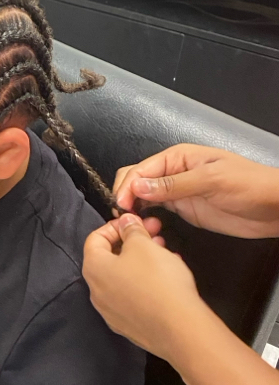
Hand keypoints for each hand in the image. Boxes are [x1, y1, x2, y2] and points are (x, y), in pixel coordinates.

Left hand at [83, 214, 206, 361]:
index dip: (115, 225)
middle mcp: (96, 292)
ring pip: (123, 278)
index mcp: (93, 269)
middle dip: (133, 242)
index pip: (95, 238)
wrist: (179, 329)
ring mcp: (111, 313)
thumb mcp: (144, 245)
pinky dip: (146, 282)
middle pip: (110, 258)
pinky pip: (133, 297)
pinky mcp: (129, 327)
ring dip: (141, 261)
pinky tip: (168, 277)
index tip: (135, 221)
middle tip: (155, 232)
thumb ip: (131, 229)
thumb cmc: (157, 280)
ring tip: (166, 252)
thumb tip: (125, 222)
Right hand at [114, 144, 278, 238]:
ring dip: (134, 208)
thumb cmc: (249, 185)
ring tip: (130, 224)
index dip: (128, 186)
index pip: (142, 169)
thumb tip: (139, 186)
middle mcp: (173, 173)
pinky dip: (146, 217)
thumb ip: (174, 185)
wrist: (274, 207)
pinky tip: (145, 226)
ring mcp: (178, 192)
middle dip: (126, 195)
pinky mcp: (184, 209)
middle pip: (137, 180)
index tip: (122, 205)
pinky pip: (157, 210)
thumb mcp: (211, 181)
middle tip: (123, 217)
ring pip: (143, 196)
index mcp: (178, 158)